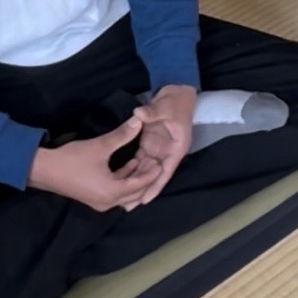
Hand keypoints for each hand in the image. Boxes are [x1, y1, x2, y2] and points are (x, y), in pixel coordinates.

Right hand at [27, 116, 162, 211]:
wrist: (44, 170)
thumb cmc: (73, 159)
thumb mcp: (100, 146)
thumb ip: (122, 135)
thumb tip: (139, 121)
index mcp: (112, 193)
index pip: (140, 185)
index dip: (152, 172)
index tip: (161, 159)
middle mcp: (108, 202)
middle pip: (135, 192)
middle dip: (146, 177)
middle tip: (156, 160)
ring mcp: (100, 201)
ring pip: (126, 192)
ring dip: (136, 178)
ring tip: (146, 160)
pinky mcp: (94, 196)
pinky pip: (116, 190)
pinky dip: (125, 178)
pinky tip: (130, 163)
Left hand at [130, 84, 197, 207]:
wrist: (176, 91)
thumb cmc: (175, 101)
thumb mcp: (165, 107)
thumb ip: (152, 112)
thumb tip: (138, 114)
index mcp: (176, 148)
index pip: (165, 172)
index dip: (155, 187)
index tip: (144, 200)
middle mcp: (166, 152)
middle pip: (153, 175)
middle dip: (141, 190)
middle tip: (126, 206)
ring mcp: (157, 149)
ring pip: (145, 170)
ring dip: (135, 182)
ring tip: (121, 199)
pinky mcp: (148, 143)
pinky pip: (139, 159)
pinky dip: (131, 169)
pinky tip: (121, 178)